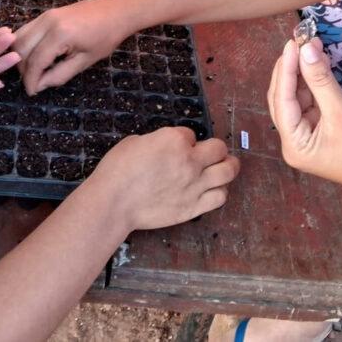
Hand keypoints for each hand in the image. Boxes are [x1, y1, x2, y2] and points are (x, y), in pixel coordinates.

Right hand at [13, 0, 132, 94]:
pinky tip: (35, 56)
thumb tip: (39, 86)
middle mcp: (47, 21)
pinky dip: (25, 44)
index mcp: (59, 34)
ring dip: (21, 56)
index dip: (31, 80)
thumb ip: (59, 75)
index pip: (35, 61)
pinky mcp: (46, 14)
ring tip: (33, 71)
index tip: (31, 92)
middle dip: (23, 69)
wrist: (116, 11)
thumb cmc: (106, 37)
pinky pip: (26, 29)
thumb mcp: (85, 61)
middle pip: (21, 48)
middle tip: (33, 82)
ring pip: (19, 37)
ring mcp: (45, 15)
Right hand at [87, 127, 238, 230]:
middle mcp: (190, 160)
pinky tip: (214, 189)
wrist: (114, 202)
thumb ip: (157, 141)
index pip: (191, 134)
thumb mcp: (135, 142)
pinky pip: (220, 197)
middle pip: (219, 148)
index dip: (185, 139)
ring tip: (224, 167)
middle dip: (215, 148)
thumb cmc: (117, 170)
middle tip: (211, 153)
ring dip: (227, 166)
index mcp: (174, 140)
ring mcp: (195, 185)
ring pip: (228, 172)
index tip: (178, 146)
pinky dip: (220, 191)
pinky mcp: (194, 207)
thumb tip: (165, 147)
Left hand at [268, 32, 341, 200]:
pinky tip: (317, 65)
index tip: (292, 43)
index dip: (286, 70)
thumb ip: (321, 80)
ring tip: (309, 47)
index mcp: (294, 146)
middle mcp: (296, 142)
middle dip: (291, 70)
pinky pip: (312, 102)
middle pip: (284, 99)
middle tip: (299, 41)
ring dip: (302, 74)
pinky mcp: (323, 130)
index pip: (282, 101)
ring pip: (297, 98)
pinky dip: (314, 84)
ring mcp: (309, 137)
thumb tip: (305, 49)